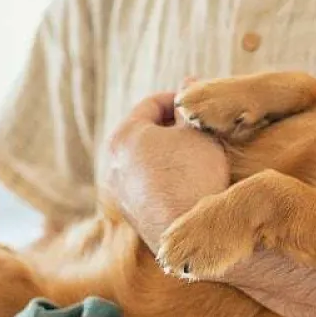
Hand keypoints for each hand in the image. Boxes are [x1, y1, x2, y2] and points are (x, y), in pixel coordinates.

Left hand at [101, 81, 231, 251]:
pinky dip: (167, 179)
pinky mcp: (132, 216)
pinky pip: (149, 186)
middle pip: (146, 133)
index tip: (202, 104)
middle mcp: (114, 163)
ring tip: (199, 158)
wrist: (192, 235)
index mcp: (124, 136)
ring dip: (170, 156)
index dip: (180, 99)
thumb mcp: (199, 132)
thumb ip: (191, 106)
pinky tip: (191, 184)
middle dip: (173, 129)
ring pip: (147, 162)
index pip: (152, 104)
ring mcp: (120, 193)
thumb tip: (188, 81)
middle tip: (202, 130)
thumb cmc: (195, 176)